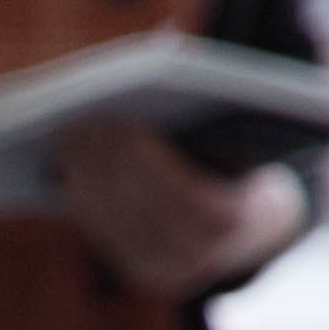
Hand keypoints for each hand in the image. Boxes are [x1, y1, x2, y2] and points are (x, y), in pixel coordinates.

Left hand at [46, 121, 309, 297]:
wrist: (261, 231)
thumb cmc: (250, 167)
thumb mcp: (250, 139)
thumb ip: (218, 110)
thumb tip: (164, 55)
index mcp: (233, 220)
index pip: (183, 193)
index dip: (146, 159)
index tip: (118, 123)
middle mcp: (200, 256)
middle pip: (141, 207)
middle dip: (106, 164)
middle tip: (77, 124)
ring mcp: (169, 271)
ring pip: (118, 223)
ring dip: (86, 179)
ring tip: (67, 139)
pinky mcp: (145, 274)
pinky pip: (108, 236)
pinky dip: (86, 200)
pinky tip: (69, 169)